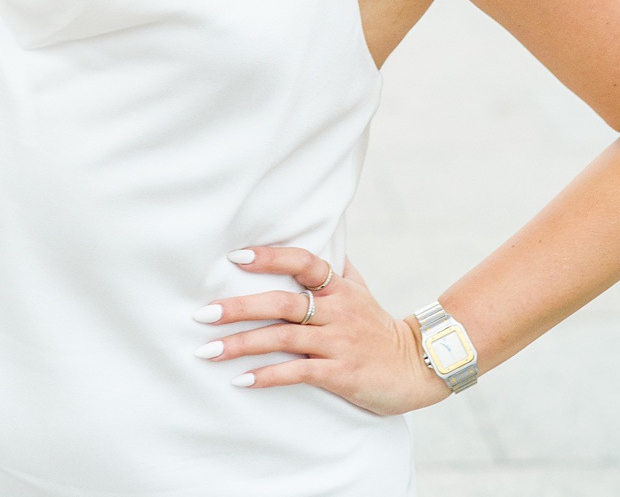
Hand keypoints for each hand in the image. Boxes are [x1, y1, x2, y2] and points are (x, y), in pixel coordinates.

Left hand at [198, 246, 453, 415]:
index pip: (305, 262)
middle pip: (284, 302)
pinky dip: (267, 376)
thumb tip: (319, 239)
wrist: (417, 367)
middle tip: (202, 314)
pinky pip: (297, 372)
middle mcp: (338, 311)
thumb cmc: (379, 328)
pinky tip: (241, 380)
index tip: (236, 256)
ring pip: (284, 338)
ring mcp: (339, 342)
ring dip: (242, 344)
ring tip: (207, 350)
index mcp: (340, 288)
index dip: (272, 257)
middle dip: (240, 307)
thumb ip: (337, 270)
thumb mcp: (361, 292)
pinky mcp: (340, 373)